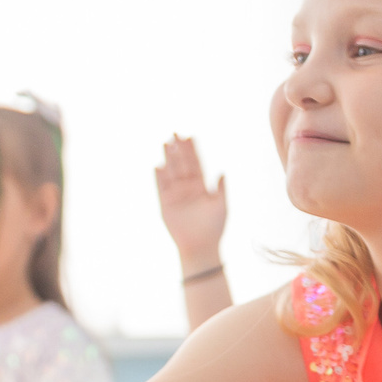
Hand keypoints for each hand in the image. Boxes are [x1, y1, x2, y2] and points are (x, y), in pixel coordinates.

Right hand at [154, 134, 227, 270]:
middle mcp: (187, 188)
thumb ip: (220, 190)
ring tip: (166, 143)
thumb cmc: (214, 228)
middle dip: (178, 149)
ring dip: (168, 158)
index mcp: (201, 186)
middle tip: (175, 133)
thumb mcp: (221, 207)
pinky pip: (161, 188)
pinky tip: (159, 166)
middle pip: (182, 164)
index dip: (192, 150)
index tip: (190, 136)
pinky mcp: (165, 205)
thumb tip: (222, 172)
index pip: (196, 164)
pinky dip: (159, 177)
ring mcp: (175, 195)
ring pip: (171, 172)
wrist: (200, 247)